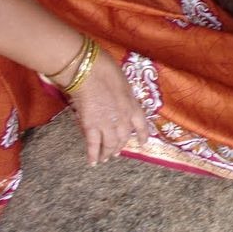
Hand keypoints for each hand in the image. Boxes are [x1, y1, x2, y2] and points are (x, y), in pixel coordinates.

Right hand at [67, 49, 148, 164]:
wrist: (89, 70)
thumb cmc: (105, 69)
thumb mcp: (123, 83)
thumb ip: (123, 96)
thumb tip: (117, 100)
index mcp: (133, 104)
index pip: (141, 124)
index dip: (142, 135)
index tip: (143, 143)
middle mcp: (123, 117)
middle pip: (124, 137)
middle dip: (120, 146)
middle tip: (116, 152)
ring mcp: (108, 123)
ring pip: (110, 144)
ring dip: (108, 152)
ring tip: (105, 158)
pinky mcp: (91, 125)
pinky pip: (94, 144)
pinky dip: (93, 154)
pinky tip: (93, 162)